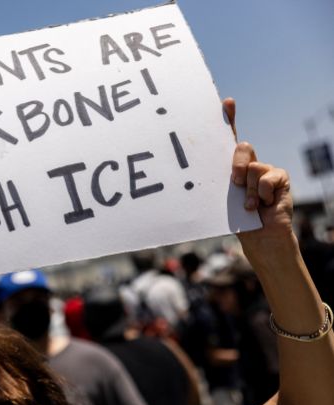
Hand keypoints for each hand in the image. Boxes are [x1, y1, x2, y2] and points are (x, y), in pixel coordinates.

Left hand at [222, 98, 294, 256]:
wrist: (259, 237)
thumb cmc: (236, 219)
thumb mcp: (221, 198)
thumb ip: (215, 182)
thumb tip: (190, 174)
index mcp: (232, 167)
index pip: (231, 138)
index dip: (229, 119)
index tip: (226, 102)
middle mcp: (250, 164)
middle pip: (242, 148)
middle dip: (235, 165)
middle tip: (234, 184)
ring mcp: (266, 170)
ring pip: (253, 166)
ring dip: (248, 189)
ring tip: (249, 204)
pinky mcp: (280, 177)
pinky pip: (266, 177)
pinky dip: (261, 194)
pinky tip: (263, 205)